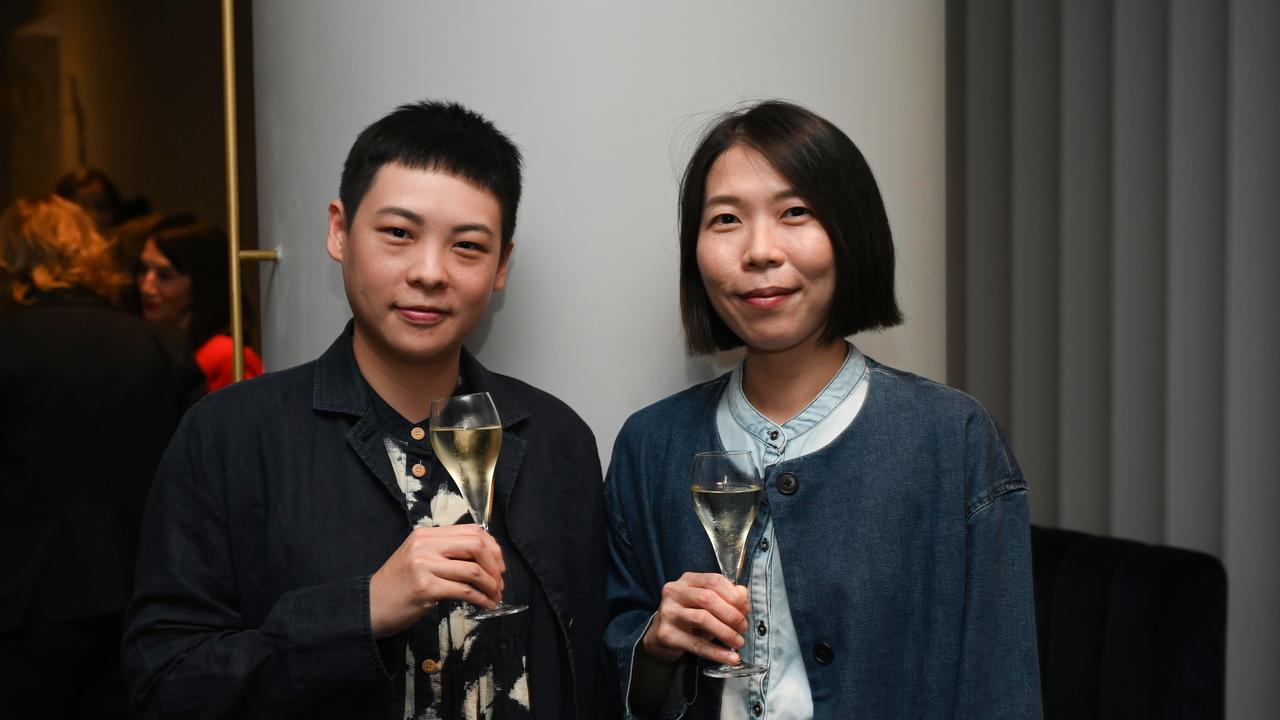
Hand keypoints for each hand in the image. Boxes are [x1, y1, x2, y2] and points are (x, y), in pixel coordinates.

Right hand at [369, 525, 505, 637]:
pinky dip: (481, 599)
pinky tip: (486, 605)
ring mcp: (424, 565)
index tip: (499, 565)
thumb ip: (445, 552)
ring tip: (496, 596)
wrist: (370, 606)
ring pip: (473, 570)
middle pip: (476, 545)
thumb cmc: (398, 585)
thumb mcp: (419, 558)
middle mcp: (426, 545)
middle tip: (500, 582)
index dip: (492, 547)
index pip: (472, 530)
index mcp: (427, 534)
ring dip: (491, 586)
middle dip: (496, 565)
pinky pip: (464, 590)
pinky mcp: (425, 587)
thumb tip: (484, 557)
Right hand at [640, 572, 748, 665]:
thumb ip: (726, 597)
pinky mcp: (667, 635)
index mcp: (687, 580)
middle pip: (708, 598)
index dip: (734, 595)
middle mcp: (675, 592)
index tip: (746, 610)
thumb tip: (743, 595)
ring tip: (738, 642)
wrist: (660, 637)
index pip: (714, 580)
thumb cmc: (688, 617)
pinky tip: (730, 657)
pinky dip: (717, 652)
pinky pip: (697, 644)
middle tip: (743, 627)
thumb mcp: (706, 604)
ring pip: (702, 619)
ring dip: (726, 632)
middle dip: (732, 614)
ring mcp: (669, 613)